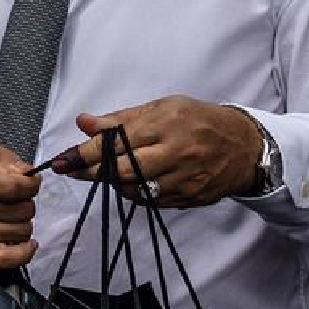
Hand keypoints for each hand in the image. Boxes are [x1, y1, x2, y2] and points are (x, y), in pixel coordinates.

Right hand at [0, 140, 39, 268]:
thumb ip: (3, 157)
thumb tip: (27, 173)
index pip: (14, 187)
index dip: (31, 185)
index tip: (30, 182)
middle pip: (19, 210)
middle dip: (25, 201)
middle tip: (16, 197)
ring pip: (19, 231)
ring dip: (23, 221)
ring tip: (12, 213)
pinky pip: (4, 258)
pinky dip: (22, 253)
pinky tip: (27, 243)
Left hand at [45, 97, 264, 207]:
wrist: (245, 145)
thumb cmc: (198, 121)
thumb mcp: (162, 107)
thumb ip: (122, 118)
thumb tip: (84, 122)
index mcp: (167, 123)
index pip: (117, 141)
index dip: (86, 152)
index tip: (63, 160)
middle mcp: (177, 152)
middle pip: (123, 170)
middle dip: (92, 172)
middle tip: (72, 170)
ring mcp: (185, 178)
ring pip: (136, 189)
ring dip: (113, 183)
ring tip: (105, 172)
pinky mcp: (191, 197)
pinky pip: (153, 201)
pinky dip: (135, 193)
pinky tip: (131, 182)